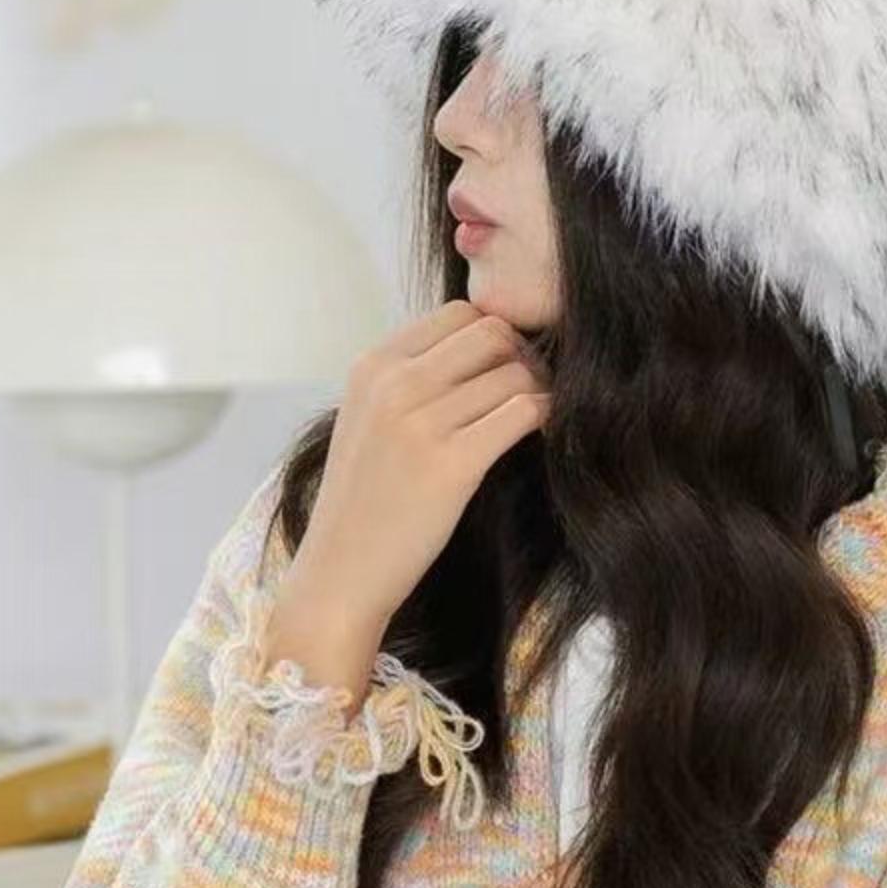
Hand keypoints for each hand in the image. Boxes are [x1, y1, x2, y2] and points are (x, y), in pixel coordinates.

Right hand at [265, 301, 551, 695]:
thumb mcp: (369, 418)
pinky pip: (524, 411)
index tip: (505, 368)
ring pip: (515, 372)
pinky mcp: (451, 465)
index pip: (460, 313)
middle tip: (532, 390)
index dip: (494, 336)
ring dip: (539, 390)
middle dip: (522, 355)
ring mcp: (420, 423)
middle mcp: (393, 385)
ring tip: (538, 418)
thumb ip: (412, 377)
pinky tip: (543, 435)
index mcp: (373, 366)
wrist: (340, 574)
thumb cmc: (365, 499)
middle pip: (492, 332)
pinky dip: (546, 416)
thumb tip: (488, 343)